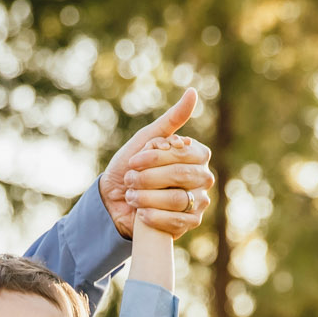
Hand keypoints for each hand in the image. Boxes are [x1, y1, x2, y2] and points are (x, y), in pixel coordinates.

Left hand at [99, 88, 213, 239]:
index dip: (156, 156)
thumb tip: (193, 92)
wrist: (114, 201)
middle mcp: (203, 178)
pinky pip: (176, 221)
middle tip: (130, 179)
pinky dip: (153, 216)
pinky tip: (140, 214)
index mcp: (197, 156)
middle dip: (148, 177)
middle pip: (180, 175)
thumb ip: (171, 120)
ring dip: (147, 197)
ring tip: (131, 195)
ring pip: (177, 199)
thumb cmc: (132, 167)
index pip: (183, 153)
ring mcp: (199, 202)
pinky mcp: (189, 223)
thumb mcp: (147, 139)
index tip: (135, 159)